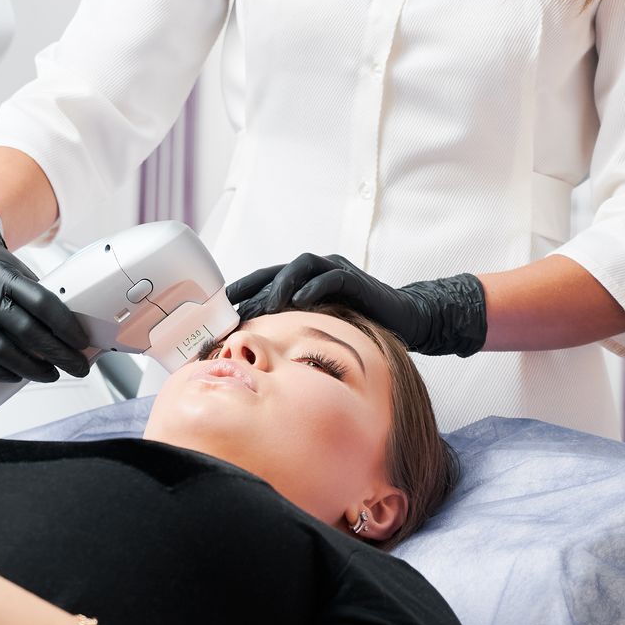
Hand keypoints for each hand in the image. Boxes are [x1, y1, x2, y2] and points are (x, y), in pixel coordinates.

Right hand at [0, 221, 89, 382]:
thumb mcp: (17, 272)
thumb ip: (37, 298)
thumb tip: (67, 329)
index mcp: (5, 278)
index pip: (43, 304)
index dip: (66, 327)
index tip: (81, 342)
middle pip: (27, 332)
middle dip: (58, 354)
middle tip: (77, 366)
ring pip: (3, 352)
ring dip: (32, 369)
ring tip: (51, 373)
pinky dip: (0, 373)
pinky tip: (17, 375)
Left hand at [225, 252, 488, 355]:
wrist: (406, 318)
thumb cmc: (360, 327)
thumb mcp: (321, 332)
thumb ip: (296, 335)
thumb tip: (261, 357)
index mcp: (302, 282)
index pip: (264, 281)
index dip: (241, 291)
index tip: (218, 308)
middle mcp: (315, 271)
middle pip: (275, 271)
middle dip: (253, 287)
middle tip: (233, 306)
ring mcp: (335, 270)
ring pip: (300, 267)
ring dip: (281, 284)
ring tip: (267, 305)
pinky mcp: (355, 277)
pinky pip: (331, 276)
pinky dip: (314, 286)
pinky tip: (300, 300)